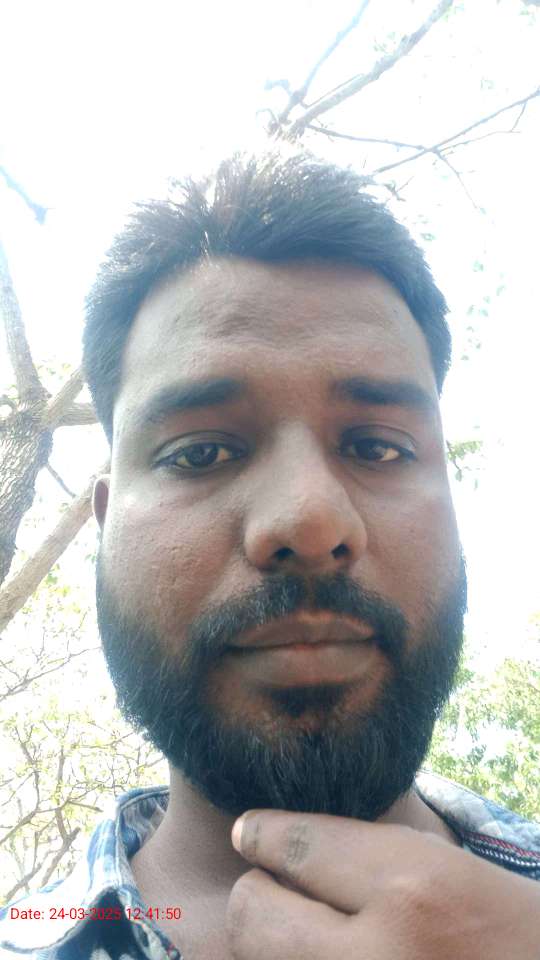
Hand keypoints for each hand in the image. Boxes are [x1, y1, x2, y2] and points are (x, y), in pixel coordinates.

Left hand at [227, 809, 539, 958]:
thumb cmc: (510, 931)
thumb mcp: (449, 870)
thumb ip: (369, 857)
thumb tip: (283, 849)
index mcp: (413, 891)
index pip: (299, 846)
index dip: (264, 833)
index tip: (248, 831)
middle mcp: (377, 957)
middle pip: (253, 913)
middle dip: (258, 895)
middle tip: (277, 891)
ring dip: (272, 944)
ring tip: (311, 934)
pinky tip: (326, 957)